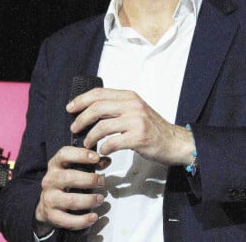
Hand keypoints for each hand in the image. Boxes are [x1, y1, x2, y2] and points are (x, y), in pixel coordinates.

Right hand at [34, 146, 109, 234]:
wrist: (46, 204)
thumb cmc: (64, 182)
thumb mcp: (74, 169)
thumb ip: (91, 164)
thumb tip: (106, 160)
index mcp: (55, 165)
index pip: (64, 154)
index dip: (81, 154)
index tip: (96, 157)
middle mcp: (50, 180)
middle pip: (69, 178)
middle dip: (89, 180)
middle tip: (102, 182)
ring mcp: (49, 198)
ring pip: (71, 200)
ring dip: (89, 200)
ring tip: (100, 199)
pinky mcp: (51, 215)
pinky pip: (68, 220)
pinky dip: (83, 220)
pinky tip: (93, 217)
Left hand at [67, 87, 194, 166]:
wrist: (174, 142)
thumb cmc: (153, 128)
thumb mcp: (136, 110)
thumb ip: (117, 107)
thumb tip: (91, 110)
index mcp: (130, 97)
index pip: (99, 93)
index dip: (81, 100)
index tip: (70, 108)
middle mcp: (133, 106)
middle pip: (97, 108)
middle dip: (81, 118)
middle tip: (74, 128)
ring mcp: (136, 121)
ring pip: (102, 126)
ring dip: (90, 137)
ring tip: (87, 144)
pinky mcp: (139, 138)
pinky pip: (112, 143)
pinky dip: (103, 149)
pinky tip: (103, 152)